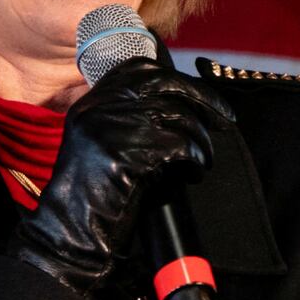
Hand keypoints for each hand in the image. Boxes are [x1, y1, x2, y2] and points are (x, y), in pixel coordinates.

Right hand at [10, 59, 234, 293]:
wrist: (73, 230)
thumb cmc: (95, 193)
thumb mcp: (102, 141)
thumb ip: (130, 117)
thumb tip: (183, 103)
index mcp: (93, 102)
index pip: (142, 69)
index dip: (179, 80)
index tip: (202, 96)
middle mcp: (101, 108)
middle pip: (166, 85)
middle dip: (205, 101)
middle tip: (226, 120)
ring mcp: (114, 129)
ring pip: (180, 117)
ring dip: (202, 140)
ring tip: (204, 159)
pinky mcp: (130, 154)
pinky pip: (181, 146)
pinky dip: (197, 158)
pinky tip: (196, 171)